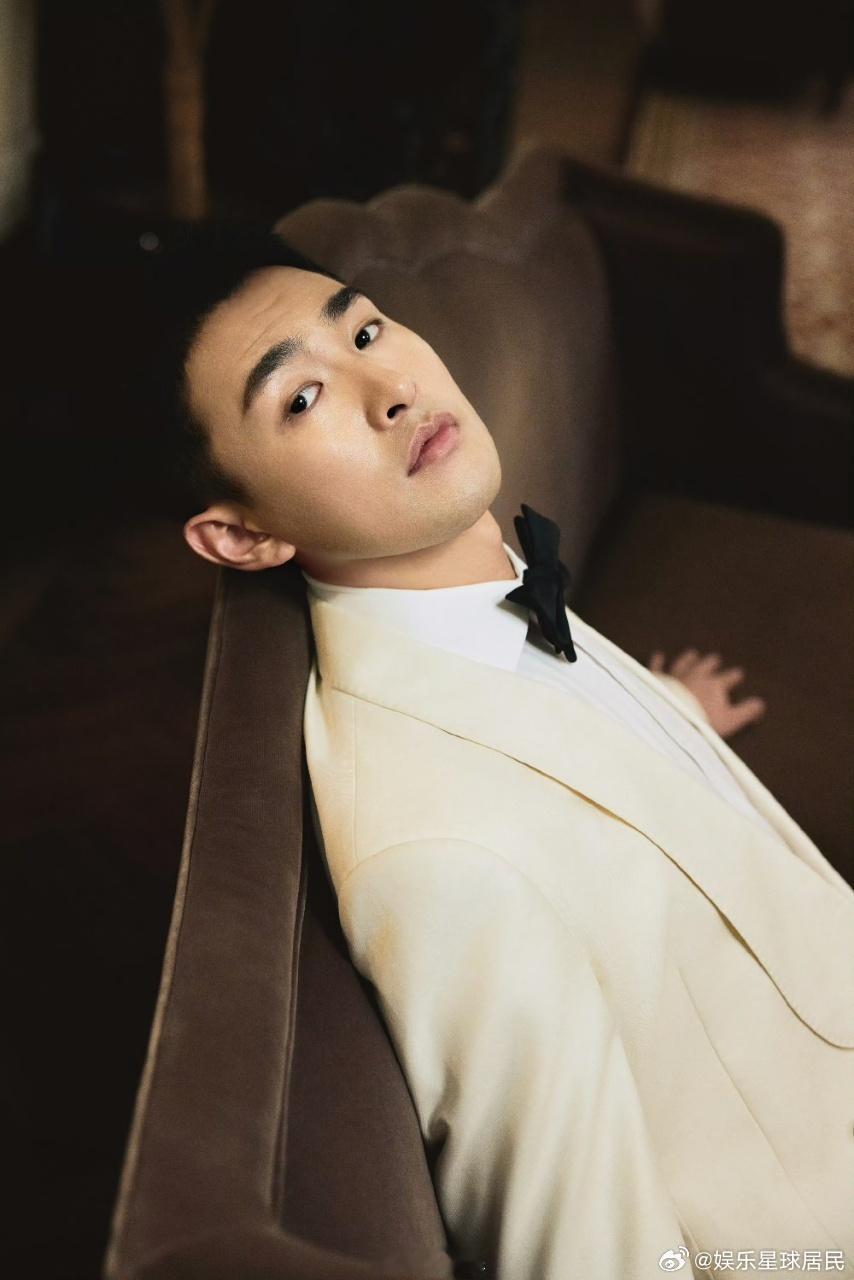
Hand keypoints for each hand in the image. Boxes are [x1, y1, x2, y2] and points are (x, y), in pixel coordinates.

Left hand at [649, 648, 766, 738]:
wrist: (672, 721)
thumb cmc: (703, 722)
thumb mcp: (730, 720)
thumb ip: (746, 711)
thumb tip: (761, 704)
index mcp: (714, 684)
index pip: (728, 678)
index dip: (734, 676)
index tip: (738, 674)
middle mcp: (696, 676)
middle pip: (706, 666)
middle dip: (711, 663)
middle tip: (715, 658)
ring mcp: (676, 676)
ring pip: (684, 663)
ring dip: (689, 658)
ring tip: (692, 653)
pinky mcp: (658, 680)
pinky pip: (658, 668)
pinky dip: (658, 661)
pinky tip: (658, 655)